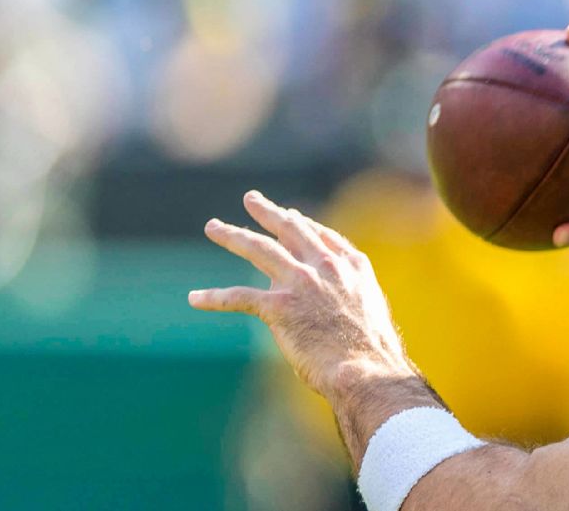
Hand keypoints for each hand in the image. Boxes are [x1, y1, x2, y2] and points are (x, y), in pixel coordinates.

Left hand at [190, 191, 414, 403]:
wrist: (366, 368)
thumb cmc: (374, 353)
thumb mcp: (372, 312)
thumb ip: (352, 299)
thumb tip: (336, 308)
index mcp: (352, 266)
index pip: (322, 236)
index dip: (303, 223)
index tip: (290, 214)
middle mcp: (326, 266)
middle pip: (290, 230)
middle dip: (267, 212)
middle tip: (251, 199)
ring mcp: (301, 283)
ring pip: (259, 249)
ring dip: (232, 235)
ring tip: (213, 226)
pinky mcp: (279, 307)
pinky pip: (238, 297)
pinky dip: (213, 298)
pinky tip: (194, 298)